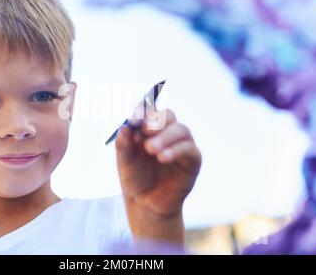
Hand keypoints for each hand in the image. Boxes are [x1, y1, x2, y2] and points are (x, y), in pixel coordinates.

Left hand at [115, 108, 201, 240]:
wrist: (147, 203)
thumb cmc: (135, 178)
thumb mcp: (124, 162)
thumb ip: (123, 145)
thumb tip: (124, 126)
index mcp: (148, 129)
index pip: (149, 111)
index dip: (143, 111)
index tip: (134, 119)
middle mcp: (166, 132)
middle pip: (167, 115)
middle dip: (156, 121)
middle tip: (144, 131)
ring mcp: (181, 144)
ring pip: (180, 129)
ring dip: (165, 137)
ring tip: (151, 149)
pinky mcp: (192, 159)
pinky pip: (188, 148)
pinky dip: (176, 150)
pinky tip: (162, 157)